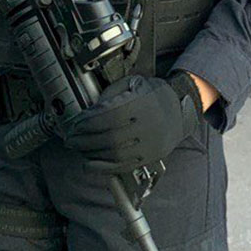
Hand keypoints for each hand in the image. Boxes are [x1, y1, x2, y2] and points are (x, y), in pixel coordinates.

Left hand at [61, 73, 203, 172]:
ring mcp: (150, 144)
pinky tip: (90, 164)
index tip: (75, 124)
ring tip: (79, 148)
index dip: (87, 122)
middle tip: (70, 139)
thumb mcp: (133, 83)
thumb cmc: (153, 95)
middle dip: (84, 140)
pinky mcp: (149, 157)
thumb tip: (88, 111)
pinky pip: (123, 167)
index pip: (107, 116)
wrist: (180, 111)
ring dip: (91, 153)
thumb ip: (111, 94)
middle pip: (108, 137)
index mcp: (141, 104)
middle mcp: (147, 125)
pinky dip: (103, 168)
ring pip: (114, 154)